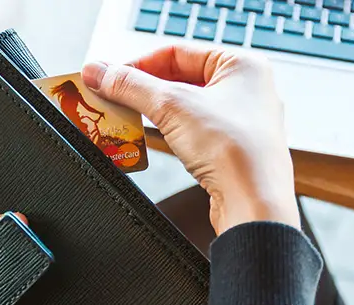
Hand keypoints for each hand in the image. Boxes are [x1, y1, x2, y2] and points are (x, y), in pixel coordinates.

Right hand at [82, 45, 299, 233]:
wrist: (254, 204)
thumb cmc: (237, 152)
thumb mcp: (171, 107)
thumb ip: (130, 86)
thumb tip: (99, 71)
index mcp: (242, 65)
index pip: (177, 52)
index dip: (137, 64)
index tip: (108, 76)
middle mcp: (246, 89)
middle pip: (180, 78)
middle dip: (142, 90)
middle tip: (111, 97)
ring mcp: (240, 121)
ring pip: (185, 106)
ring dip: (153, 112)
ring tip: (125, 117)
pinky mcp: (231, 149)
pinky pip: (193, 130)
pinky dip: (169, 132)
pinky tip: (153, 139)